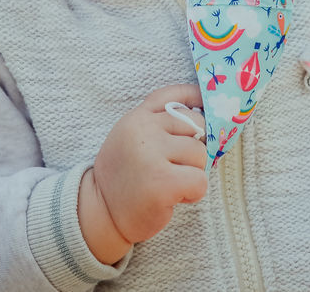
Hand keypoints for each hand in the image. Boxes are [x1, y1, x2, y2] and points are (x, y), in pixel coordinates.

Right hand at [86, 84, 207, 252]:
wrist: (102, 213)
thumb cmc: (125, 175)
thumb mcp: (132, 137)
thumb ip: (158, 122)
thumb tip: (202, 114)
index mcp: (137, 117)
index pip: (174, 97)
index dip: (196, 99)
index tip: (208, 108)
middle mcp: (143, 130)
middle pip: (196, 126)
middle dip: (194, 149)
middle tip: (174, 167)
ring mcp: (152, 155)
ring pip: (201, 154)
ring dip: (193, 173)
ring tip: (170, 183)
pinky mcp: (162, 182)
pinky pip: (200, 181)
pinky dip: (193, 193)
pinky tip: (173, 197)